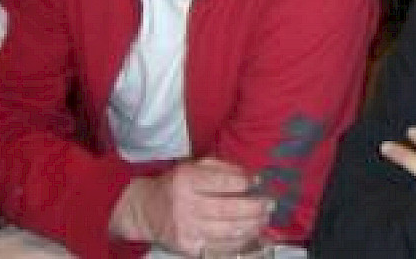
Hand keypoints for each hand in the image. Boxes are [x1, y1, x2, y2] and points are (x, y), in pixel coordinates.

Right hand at [109, 157, 273, 256]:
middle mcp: (186, 206)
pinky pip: (220, 247)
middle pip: (228, 209)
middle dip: (254, 207)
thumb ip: (224, 168)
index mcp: (187, 180)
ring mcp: (187, 230)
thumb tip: (253, 177)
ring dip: (252, 226)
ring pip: (227, 231)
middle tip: (270, 204)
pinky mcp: (189, 248)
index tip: (258, 182)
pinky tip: (251, 234)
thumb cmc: (177, 184)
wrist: (145, 210)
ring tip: (264, 219)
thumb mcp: (195, 166)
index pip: (221, 182)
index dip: (244, 183)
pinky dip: (240, 242)